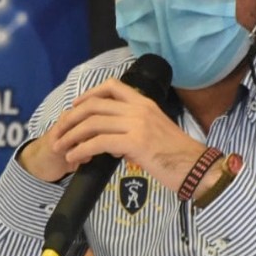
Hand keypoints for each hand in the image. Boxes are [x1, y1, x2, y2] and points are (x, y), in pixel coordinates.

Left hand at [43, 77, 206, 193]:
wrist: (197, 168)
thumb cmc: (178, 156)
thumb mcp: (156, 132)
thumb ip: (134, 129)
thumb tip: (113, 141)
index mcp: (145, 103)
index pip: (112, 86)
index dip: (89, 94)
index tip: (75, 106)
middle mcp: (139, 109)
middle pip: (94, 105)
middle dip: (70, 118)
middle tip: (59, 132)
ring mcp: (137, 124)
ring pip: (92, 123)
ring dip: (71, 136)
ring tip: (61, 148)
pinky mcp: (135, 142)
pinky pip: (98, 142)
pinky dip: (81, 150)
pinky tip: (75, 159)